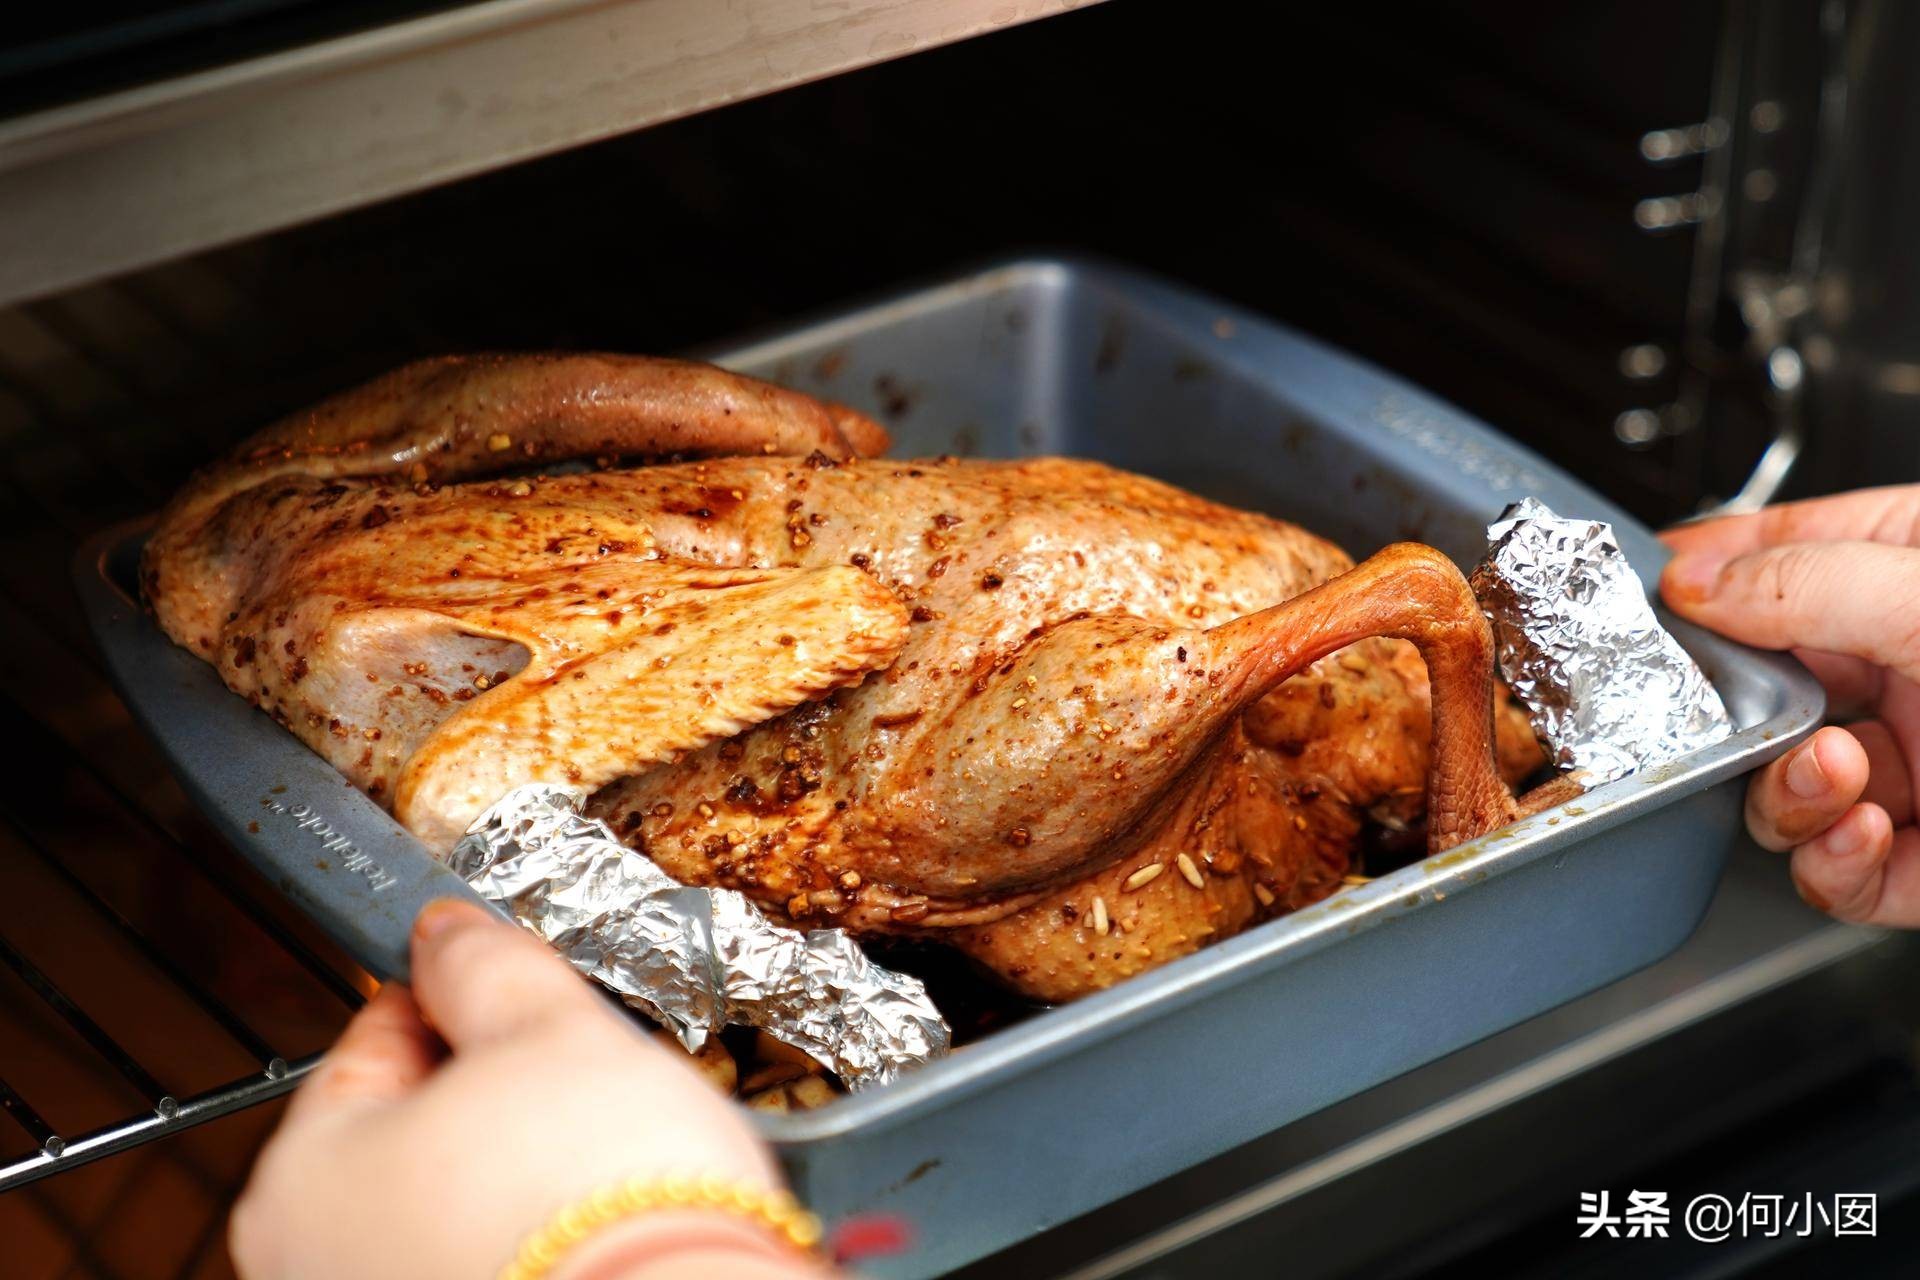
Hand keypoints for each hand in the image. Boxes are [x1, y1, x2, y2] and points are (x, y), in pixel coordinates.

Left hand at [230, 900, 829, 1279]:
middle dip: (488, 1094)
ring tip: (598, 1158)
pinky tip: (592, 1224)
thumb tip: (447, 933)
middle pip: (405, 1132)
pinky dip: (530, 1242)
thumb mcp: (550, 1029)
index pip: (372, 1038)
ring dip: (511, 1174)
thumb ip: (483, 965)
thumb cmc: (600, 1197)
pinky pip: (485, 1261)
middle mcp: (310, 1265)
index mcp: (300, 1178)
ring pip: (446, 1207)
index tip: (505, 988)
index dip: (454, 1000)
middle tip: (571, 1077)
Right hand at [1661, 485, 1919, 925]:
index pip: (1774, 551)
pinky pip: (1837, 877)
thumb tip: (1691, 582)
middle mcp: (1908, 667)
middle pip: (1754, 690)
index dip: (1697, 574)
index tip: (1634, 596)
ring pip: (1783, 791)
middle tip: (1721, 721)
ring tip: (1831, 778)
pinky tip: (1857, 836)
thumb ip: (1804, 583)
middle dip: (1732, 719)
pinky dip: (1830, 866)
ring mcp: (1917, 767)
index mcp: (1908, 571)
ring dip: (1789, 795)